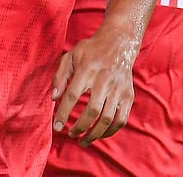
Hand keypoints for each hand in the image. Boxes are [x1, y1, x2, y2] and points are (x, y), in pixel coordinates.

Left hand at [51, 32, 136, 146]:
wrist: (119, 43)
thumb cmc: (91, 51)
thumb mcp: (71, 56)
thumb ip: (60, 76)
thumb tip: (54, 98)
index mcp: (87, 69)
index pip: (72, 96)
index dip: (63, 114)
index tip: (57, 127)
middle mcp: (104, 80)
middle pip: (91, 111)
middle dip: (79, 127)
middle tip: (70, 134)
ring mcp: (119, 89)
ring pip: (107, 119)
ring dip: (94, 134)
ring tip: (83, 140)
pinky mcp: (128, 95)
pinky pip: (121, 119)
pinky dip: (110, 131)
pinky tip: (99, 135)